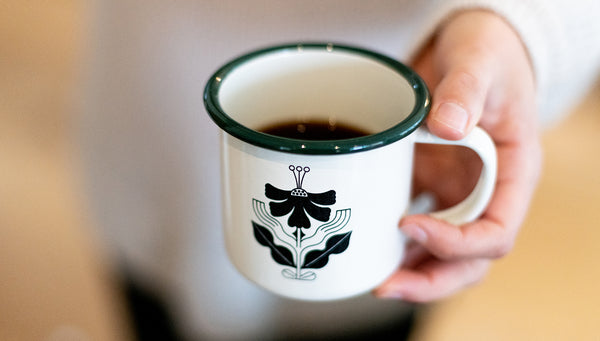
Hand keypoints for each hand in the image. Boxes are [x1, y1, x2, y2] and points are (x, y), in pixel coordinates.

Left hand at [374, 10, 541, 301]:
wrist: (468, 51)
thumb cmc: (485, 55)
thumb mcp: (480, 62)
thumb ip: (467, 91)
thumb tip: (447, 127)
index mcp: (514, 174)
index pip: (496, 232)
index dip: (457, 243)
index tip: (410, 225)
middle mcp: (486, 193)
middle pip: (469, 259)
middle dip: (431, 279)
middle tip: (387, 286)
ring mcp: (457, 193)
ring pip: (441, 253)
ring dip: (410, 271)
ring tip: (371, 279)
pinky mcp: (430, 185)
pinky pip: (416, 225)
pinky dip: (394, 242)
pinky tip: (366, 245)